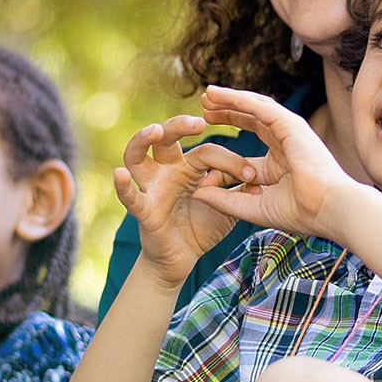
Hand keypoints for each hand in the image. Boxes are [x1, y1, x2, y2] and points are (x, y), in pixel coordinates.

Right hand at [115, 114, 251, 286]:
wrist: (182, 259)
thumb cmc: (202, 226)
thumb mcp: (228, 207)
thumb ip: (242, 192)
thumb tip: (262, 179)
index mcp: (189, 166)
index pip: (207, 151)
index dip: (230, 161)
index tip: (252, 175)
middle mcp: (167, 171)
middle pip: (166, 138)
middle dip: (179, 125)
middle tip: (200, 122)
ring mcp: (152, 188)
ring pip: (137, 156)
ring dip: (142, 140)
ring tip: (153, 130)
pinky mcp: (144, 211)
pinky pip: (130, 197)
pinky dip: (123, 187)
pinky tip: (119, 174)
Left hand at [192, 86, 356, 241]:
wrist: (328, 209)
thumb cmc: (300, 213)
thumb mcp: (253, 207)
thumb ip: (225, 201)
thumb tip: (197, 195)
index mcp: (279, 164)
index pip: (248, 147)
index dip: (226, 140)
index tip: (203, 140)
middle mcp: (285, 144)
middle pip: (250, 121)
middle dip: (226, 112)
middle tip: (204, 106)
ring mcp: (289, 132)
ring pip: (254, 108)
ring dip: (229, 100)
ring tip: (207, 94)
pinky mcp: (290, 124)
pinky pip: (260, 106)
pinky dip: (238, 99)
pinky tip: (219, 94)